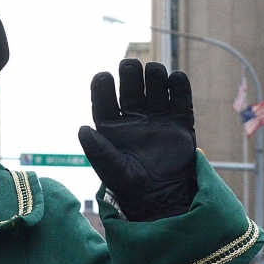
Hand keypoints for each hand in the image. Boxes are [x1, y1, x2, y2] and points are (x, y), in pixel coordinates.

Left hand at [78, 59, 197, 221]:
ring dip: (155, 75)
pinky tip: (175, 79)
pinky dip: (179, 86)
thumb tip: (82, 129)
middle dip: (130, 73)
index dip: (102, 85)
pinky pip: (180, 99)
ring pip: (156, 87)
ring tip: (154, 71)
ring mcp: (157, 118)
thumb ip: (96, 150)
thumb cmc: (130, 185)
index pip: (104, 98)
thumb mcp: (110, 169)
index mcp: (111, 125)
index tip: (104, 77)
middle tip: (130, 66)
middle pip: (131, 87)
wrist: (162, 197)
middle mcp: (133, 117)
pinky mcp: (180, 123)